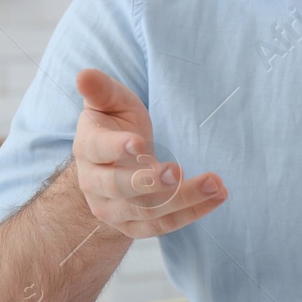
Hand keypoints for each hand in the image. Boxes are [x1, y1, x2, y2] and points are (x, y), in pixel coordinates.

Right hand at [70, 68, 225, 238]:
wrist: (113, 164)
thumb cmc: (115, 124)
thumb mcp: (110, 102)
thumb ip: (101, 90)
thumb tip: (83, 75)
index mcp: (87, 148)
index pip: (98, 150)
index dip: (117, 148)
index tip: (140, 143)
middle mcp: (94, 184)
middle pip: (119, 189)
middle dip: (149, 182)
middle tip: (178, 170)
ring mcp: (112, 210)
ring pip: (147, 211)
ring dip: (184, 199)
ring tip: (216, 184)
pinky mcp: (133, 226)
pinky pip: (164, 225)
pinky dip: (193, 213)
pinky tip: (218, 197)